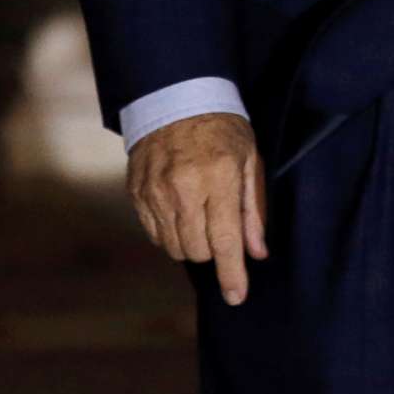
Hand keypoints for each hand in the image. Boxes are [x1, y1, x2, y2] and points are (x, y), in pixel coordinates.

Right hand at [126, 111, 267, 303]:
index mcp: (218, 177)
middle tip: (220, 227)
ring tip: (200, 215)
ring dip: (191, 243)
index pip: (225, 241)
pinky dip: (170, 233)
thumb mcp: (249, 159)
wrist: (174, 96)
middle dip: (213, 250)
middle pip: (197, 250)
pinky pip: (154, 234)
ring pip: (174, 247)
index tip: (236, 297)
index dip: (232, 274)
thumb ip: (253, 207)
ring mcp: (155, 191)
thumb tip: (257, 252)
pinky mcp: (136, 192)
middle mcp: (183, 187)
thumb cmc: (221, 128)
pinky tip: (179, 211)